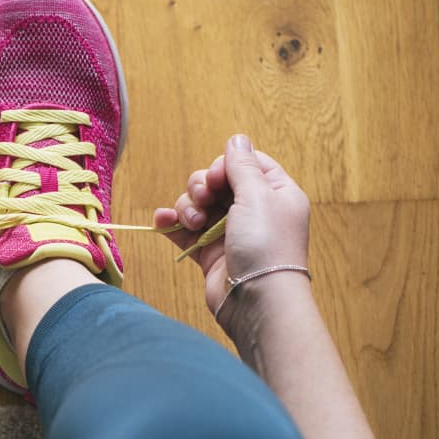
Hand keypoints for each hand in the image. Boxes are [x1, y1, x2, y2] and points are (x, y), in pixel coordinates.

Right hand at [153, 134, 310, 333]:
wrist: (256, 299)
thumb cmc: (266, 245)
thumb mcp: (258, 195)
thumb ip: (242, 166)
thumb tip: (237, 138)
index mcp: (275, 193)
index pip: (247, 164)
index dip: (226, 165)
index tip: (218, 178)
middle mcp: (253, 210)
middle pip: (216, 182)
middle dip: (201, 186)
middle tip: (203, 199)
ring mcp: (229, 232)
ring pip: (197, 204)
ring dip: (187, 206)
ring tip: (193, 222)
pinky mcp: (209, 252)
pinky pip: (184, 229)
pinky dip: (171, 223)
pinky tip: (163, 222)